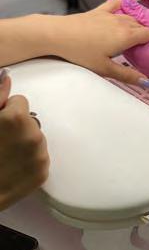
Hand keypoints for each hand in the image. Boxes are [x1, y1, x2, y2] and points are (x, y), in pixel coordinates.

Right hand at [0, 70, 48, 209]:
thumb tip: (6, 77)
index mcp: (17, 118)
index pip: (20, 102)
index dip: (5, 112)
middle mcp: (34, 134)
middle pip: (29, 120)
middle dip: (16, 127)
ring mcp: (41, 155)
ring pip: (35, 138)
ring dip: (23, 143)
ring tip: (4, 156)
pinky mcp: (43, 173)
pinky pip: (38, 157)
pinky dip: (28, 160)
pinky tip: (11, 167)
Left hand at [52, 0, 148, 84]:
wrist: (58, 34)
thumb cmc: (81, 53)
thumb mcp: (105, 68)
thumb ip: (127, 75)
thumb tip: (147, 82)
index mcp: (126, 36)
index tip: (145, 50)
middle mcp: (122, 22)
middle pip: (141, 25)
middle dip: (142, 34)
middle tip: (137, 47)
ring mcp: (111, 14)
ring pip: (131, 16)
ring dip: (134, 23)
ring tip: (130, 34)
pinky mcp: (99, 10)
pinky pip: (117, 3)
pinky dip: (123, 5)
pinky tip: (124, 7)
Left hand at [119, 0, 148, 76]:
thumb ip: (138, 12)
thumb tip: (124, 4)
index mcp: (139, 55)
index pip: (122, 33)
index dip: (123, 17)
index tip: (125, 5)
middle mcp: (141, 65)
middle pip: (126, 41)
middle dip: (127, 26)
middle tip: (132, 9)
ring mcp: (148, 67)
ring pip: (134, 46)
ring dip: (135, 33)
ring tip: (143, 18)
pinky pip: (143, 51)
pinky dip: (143, 41)